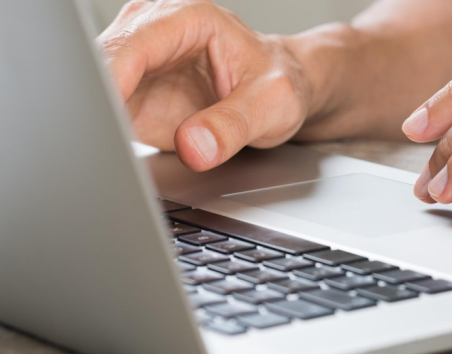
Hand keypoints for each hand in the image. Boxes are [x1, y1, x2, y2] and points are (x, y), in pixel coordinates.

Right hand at [98, 0, 312, 170]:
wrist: (277, 92)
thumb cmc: (278, 83)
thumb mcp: (272, 103)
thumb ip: (234, 124)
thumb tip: (193, 146)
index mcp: (188, 19)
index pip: (131, 46)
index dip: (110, 84)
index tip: (106, 122)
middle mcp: (154, 34)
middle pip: (99, 66)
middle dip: (95, 107)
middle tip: (105, 150)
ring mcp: (140, 65)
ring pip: (94, 92)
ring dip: (96, 124)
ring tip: (112, 157)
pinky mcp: (134, 95)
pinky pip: (105, 114)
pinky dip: (104, 135)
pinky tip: (115, 156)